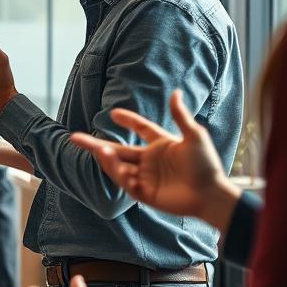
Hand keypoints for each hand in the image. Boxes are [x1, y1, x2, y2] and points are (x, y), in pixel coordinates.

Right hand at [69, 90, 239, 231]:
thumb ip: (180, 116)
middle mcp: (150, 161)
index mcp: (161, 145)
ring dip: (108, 161)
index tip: (113, 113)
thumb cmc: (207, 165)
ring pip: (119, 167)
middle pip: (118, 150)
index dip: (128, 121)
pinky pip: (128, 185)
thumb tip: (175, 92)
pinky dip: (122, 178)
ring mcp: (146, 178)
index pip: (140, 129)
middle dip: (95, 145)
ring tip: (101, 152)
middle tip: (75, 137)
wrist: (212, 195)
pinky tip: (124, 172)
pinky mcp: (146, 194)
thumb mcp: (194, 137)